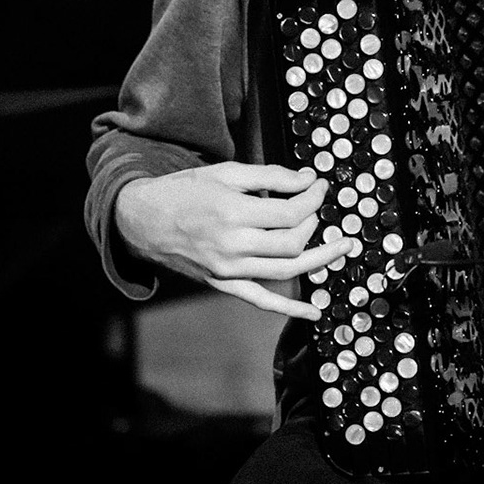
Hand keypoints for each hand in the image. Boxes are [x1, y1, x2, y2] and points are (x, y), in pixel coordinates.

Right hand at [114, 162, 353, 318]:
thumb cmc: (184, 191)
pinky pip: (260, 300)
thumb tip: (308, 180)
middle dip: (314, 223)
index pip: (291, 213)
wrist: (141, 220)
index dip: (314, 198)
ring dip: (318, 259)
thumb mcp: (226, 172)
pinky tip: (313, 311)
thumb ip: (270, 176)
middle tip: (317, 207)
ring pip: (284, 271)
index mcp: (233, 212)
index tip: (319, 186)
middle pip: (292, 242)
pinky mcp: (222, 284)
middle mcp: (232, 245)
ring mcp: (227, 270)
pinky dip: (289, 308)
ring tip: (342, 247)